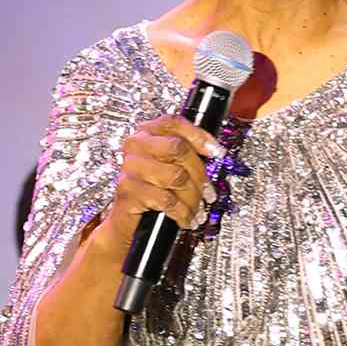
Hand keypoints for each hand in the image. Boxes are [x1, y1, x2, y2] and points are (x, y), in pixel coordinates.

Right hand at [97, 114, 219, 260]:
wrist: (128, 222)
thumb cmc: (152, 192)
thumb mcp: (169, 167)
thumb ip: (187, 154)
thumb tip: (215, 152)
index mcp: (146, 132)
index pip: (174, 123)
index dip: (199, 136)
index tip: (217, 152)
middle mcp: (136, 145)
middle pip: (178, 148)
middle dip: (200, 174)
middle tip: (209, 192)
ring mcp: (131, 167)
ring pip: (176, 177)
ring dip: (193, 198)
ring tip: (198, 210)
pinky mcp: (129, 191)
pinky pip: (167, 200)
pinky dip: (182, 213)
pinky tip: (186, 219)